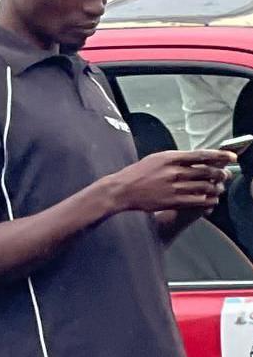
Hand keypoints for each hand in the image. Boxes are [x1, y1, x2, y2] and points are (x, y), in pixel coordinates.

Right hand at [103, 149, 231, 214]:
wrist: (123, 189)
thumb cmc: (139, 173)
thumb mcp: (156, 159)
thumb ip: (176, 158)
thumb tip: (197, 158)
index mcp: (170, 158)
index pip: (201, 155)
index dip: (220, 156)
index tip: (231, 157)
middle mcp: (174, 171)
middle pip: (208, 172)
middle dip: (221, 174)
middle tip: (225, 175)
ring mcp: (175, 187)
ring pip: (206, 187)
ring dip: (217, 188)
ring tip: (218, 188)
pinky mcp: (175, 201)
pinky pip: (200, 201)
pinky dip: (209, 200)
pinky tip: (211, 199)